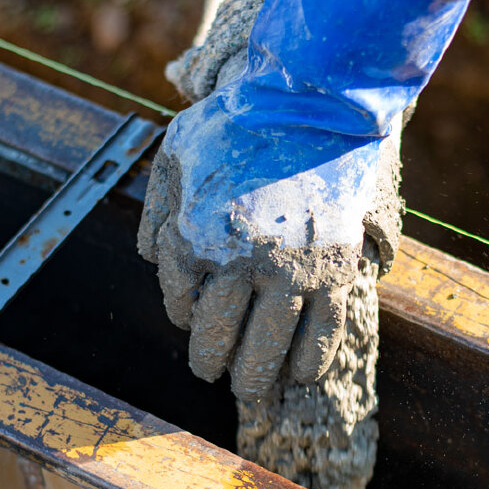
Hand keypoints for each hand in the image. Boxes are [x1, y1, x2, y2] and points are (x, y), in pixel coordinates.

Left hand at [140, 0, 467, 396]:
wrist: (315, 102)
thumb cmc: (241, 124)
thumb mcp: (176, 152)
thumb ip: (157, 207)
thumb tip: (152, 258)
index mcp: (196, 235)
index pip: (181, 305)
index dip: (184, 314)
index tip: (193, 312)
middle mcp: (242, 261)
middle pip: (219, 343)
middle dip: (211, 362)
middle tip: (212, 370)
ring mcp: (293, 270)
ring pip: (270, 352)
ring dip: (257, 378)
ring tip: (252, 386)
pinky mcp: (336, 270)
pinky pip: (323, 336)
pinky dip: (308, 364)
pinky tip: (298, 373)